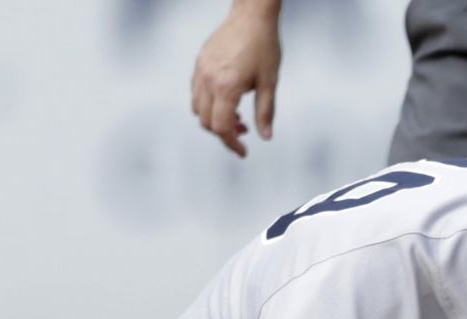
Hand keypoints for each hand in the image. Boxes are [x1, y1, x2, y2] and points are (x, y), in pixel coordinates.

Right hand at [190, 2, 282, 157]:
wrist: (251, 17)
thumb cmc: (264, 47)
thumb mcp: (270, 82)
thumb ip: (265, 111)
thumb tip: (265, 136)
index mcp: (226, 87)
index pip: (222, 126)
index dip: (232, 143)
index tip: (243, 152)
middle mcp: (208, 80)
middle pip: (207, 121)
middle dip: (224, 133)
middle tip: (244, 132)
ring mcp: (200, 71)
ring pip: (198, 108)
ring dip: (215, 119)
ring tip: (238, 117)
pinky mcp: (199, 63)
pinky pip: (196, 93)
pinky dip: (208, 104)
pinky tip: (228, 100)